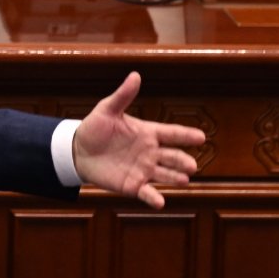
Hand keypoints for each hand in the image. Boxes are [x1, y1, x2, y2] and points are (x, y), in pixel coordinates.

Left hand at [73, 72, 205, 209]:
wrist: (77, 151)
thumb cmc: (94, 128)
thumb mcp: (107, 110)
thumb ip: (123, 96)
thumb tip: (135, 75)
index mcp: (148, 133)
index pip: (171, 133)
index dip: (186, 135)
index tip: (201, 137)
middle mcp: (150, 152)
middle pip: (172, 156)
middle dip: (183, 161)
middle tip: (191, 165)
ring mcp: (143, 170)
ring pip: (165, 175)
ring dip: (175, 178)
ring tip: (184, 179)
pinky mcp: (132, 185)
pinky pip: (146, 192)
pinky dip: (154, 198)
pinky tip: (160, 202)